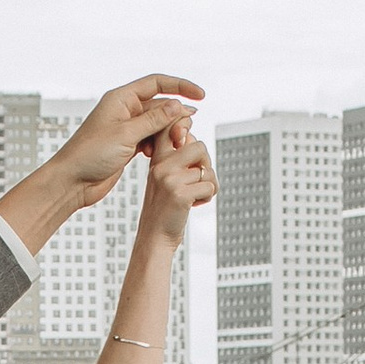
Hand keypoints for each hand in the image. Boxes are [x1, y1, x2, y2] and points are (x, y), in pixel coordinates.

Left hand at [51, 72, 204, 198]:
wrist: (72, 181)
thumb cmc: (90, 155)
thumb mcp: (126, 135)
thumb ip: (154, 119)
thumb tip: (178, 105)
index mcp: (121, 98)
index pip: (157, 83)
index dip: (181, 86)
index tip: (200, 95)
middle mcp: (124, 110)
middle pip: (161, 105)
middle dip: (176, 118)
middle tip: (182, 137)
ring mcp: (126, 128)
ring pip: (158, 124)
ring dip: (169, 134)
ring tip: (173, 147)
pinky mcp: (128, 145)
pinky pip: (152, 139)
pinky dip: (160, 145)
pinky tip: (159, 157)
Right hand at [139, 123, 213, 242]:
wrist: (155, 237)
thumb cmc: (163, 208)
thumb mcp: (165, 178)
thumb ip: (176, 157)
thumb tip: (189, 135)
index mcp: (157, 159)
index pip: (170, 127)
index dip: (183, 125)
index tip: (186, 137)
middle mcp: (161, 166)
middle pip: (199, 146)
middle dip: (206, 164)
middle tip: (198, 179)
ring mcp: (170, 180)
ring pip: (207, 170)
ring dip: (209, 184)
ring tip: (195, 195)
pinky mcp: (180, 195)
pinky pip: (209, 187)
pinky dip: (207, 197)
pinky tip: (194, 204)